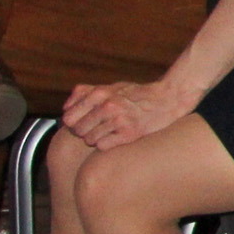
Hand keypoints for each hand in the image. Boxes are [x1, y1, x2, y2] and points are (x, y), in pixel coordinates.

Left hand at [62, 73, 196, 150]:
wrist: (167, 100)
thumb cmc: (137, 95)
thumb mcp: (112, 87)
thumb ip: (86, 93)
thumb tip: (65, 107)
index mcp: (100, 93)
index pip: (69, 116)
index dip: (73, 122)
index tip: (82, 122)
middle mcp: (107, 106)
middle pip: (78, 130)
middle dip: (84, 131)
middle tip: (97, 128)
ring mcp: (118, 120)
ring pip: (90, 140)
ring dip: (96, 139)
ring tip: (109, 132)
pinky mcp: (129, 134)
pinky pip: (103, 146)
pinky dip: (107, 144)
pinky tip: (116, 138)